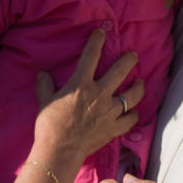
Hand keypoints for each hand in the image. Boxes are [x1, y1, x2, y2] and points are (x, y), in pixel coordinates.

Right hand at [33, 28, 144, 165]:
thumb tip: (42, 73)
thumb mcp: (44, 101)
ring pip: (132, 95)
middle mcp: (99, 94)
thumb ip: (45, 86)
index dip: (97, 41)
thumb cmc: (49, 125)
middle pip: (121, 71)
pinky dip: (133, 115)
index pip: (91, 56)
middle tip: (133, 55)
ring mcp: (110, 111)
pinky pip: (130, 120)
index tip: (101, 32)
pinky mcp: (114, 128)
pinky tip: (134, 112)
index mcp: (81, 84)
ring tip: (140, 82)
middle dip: (129, 60)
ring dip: (138, 87)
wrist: (60, 150)